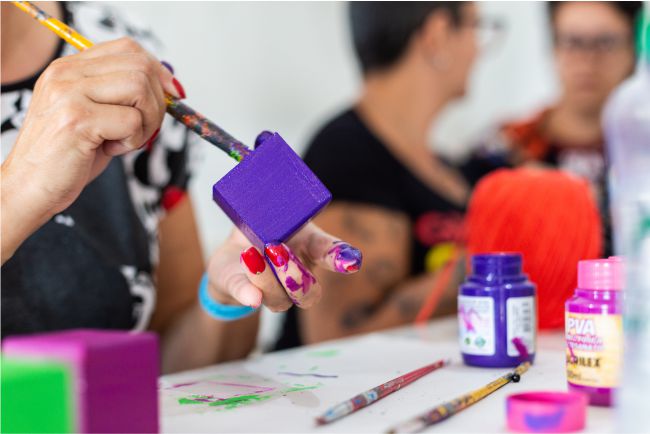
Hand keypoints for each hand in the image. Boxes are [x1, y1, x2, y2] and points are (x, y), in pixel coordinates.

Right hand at [1, 37, 182, 260]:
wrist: (30, 188)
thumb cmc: (68, 157)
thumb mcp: (96, 117)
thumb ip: (123, 96)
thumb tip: (171, 85)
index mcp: (69, 68)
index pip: (127, 48)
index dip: (157, 69)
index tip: (172, 93)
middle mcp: (66, 74)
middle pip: (139, 67)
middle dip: (158, 102)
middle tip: (146, 129)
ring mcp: (69, 94)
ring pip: (140, 90)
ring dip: (147, 122)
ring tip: (127, 140)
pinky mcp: (77, 120)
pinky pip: (132, 121)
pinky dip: (133, 140)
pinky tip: (112, 150)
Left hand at [207, 223, 361, 311]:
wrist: (236, 251)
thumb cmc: (266, 227)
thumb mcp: (276, 216)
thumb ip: (282, 214)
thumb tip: (278, 215)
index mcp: (312, 250)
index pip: (330, 255)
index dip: (341, 258)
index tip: (353, 261)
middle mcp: (299, 279)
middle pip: (308, 292)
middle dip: (294, 274)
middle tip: (277, 249)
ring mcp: (275, 292)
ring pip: (280, 300)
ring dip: (267, 279)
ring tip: (251, 256)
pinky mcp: (247, 294)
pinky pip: (249, 298)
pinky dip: (249, 295)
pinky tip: (251, 296)